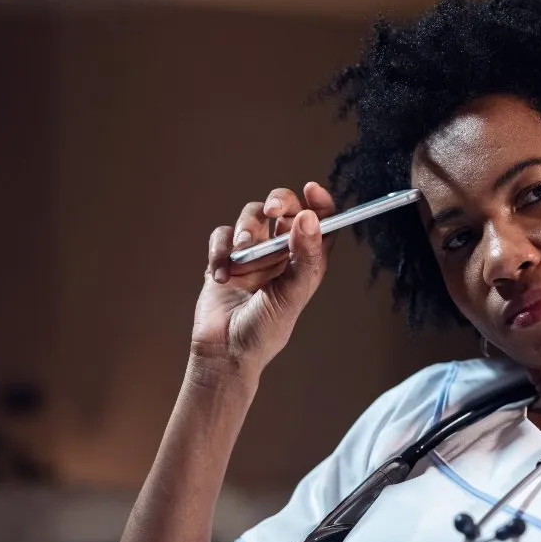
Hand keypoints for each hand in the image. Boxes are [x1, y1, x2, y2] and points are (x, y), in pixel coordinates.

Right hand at [192, 182, 336, 374]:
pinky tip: (221, 277)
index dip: (320, 202)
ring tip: (242, 258)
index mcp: (305, 261)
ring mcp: (251, 254)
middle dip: (280, 201)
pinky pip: (222, 235)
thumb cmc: (264, 330)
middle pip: (285, 208)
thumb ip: (305, 258)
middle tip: (274, 209)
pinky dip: (220, 251)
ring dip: (247, 230)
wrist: (224, 351)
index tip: (312, 189)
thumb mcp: (292, 295)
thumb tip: (310, 218)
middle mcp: (281, 253)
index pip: (320, 222)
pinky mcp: (224, 258)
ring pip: (252, 216)